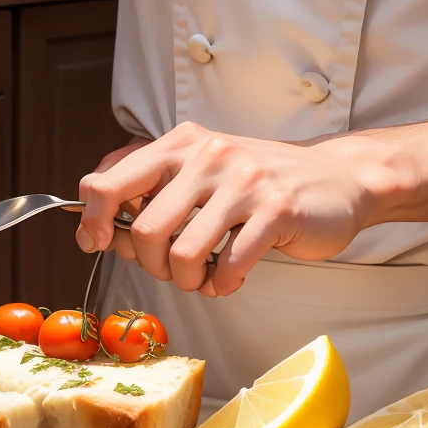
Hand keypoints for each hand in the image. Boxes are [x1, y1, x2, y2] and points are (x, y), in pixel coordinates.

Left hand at [75, 123, 384, 297]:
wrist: (336, 180)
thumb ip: (151, 187)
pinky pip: (227, 266)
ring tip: (205, 276)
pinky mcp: (277, 210)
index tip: (97, 242)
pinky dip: (223, 285)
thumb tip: (95, 224)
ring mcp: (245, 181)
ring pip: (181, 254)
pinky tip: (233, 277)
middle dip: (153, 265)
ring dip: (188, 281)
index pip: (108, 180)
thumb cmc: (260, 184)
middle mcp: (210, 155)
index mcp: (182, 143)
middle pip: (143, 230)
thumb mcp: (202, 170)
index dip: (90, 220)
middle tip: (175, 268)